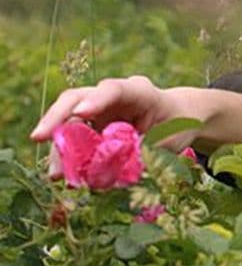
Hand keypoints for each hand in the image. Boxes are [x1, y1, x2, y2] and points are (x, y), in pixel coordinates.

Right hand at [29, 76, 241, 176]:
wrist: (180, 117)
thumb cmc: (179, 125)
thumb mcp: (171, 140)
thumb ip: (144, 152)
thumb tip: (112, 175)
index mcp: (139, 91)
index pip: (114, 89)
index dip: (96, 99)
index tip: (81, 112)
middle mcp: (112, 96)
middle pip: (77, 99)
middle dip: (57, 117)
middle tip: (38, 137)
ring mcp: (98, 109)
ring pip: (69, 122)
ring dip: (60, 148)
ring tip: (57, 174)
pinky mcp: (91, 125)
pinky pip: (74, 139)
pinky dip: (68, 157)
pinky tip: (64, 176)